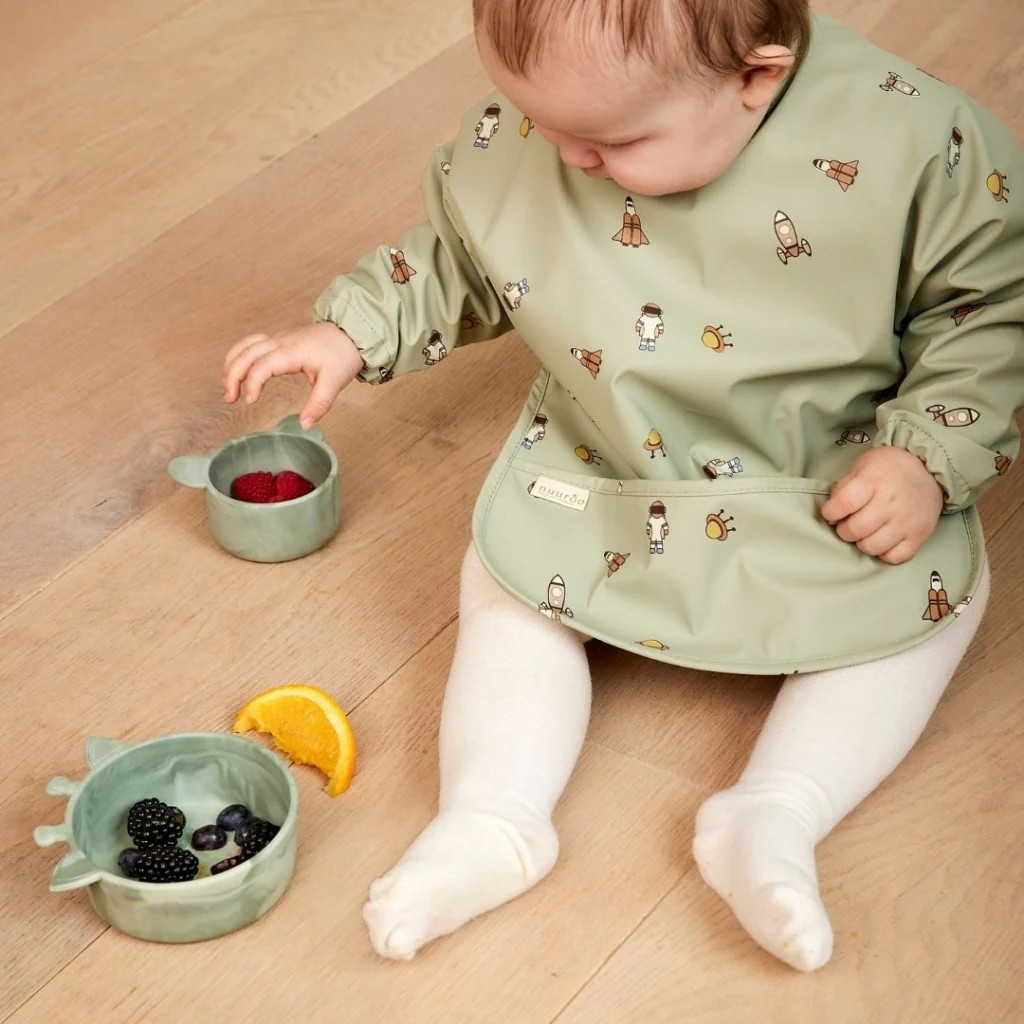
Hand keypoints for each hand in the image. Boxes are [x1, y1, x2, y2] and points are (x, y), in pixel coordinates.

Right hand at [222, 323, 363, 428]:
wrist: (351, 332)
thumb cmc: (342, 354)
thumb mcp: (334, 383)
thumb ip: (318, 405)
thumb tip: (305, 425)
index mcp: (293, 352)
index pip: (263, 365)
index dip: (253, 383)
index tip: (251, 401)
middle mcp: (281, 342)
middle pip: (247, 353)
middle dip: (233, 375)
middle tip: (230, 399)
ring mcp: (278, 339)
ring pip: (245, 346)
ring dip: (232, 364)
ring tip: (227, 387)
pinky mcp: (279, 340)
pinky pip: (251, 344)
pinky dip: (240, 356)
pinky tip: (237, 370)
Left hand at [820, 446, 943, 563]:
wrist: (927, 470)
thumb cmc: (888, 468)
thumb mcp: (861, 467)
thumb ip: (842, 489)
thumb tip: (831, 516)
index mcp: (873, 482)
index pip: (844, 503)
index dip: (830, 512)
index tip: (831, 513)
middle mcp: (890, 503)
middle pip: (856, 530)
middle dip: (844, 530)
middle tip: (847, 524)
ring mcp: (906, 522)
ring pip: (872, 547)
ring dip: (862, 543)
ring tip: (865, 533)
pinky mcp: (919, 536)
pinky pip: (894, 557)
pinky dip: (884, 553)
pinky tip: (882, 541)